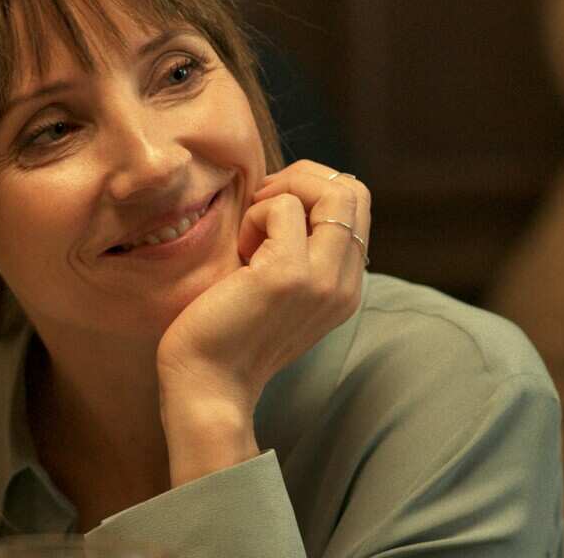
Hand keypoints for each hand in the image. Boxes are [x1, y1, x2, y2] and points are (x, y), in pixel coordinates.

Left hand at [155, 160, 370, 484]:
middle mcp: (346, 284)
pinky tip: (238, 254)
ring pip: (332, 192)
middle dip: (303, 179)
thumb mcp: (279, 286)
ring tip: (252, 234)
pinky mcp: (290, 276)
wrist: (206, 385)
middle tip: (260, 206)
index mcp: (347, 286)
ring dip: (281, 196)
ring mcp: (323, 280)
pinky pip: (283, 207)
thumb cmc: (227, 331)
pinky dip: (255, 215)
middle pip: (353, 191)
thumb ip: (302, 248)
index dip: (314, 188)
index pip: (357, 205)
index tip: (271, 208)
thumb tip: (291, 189)